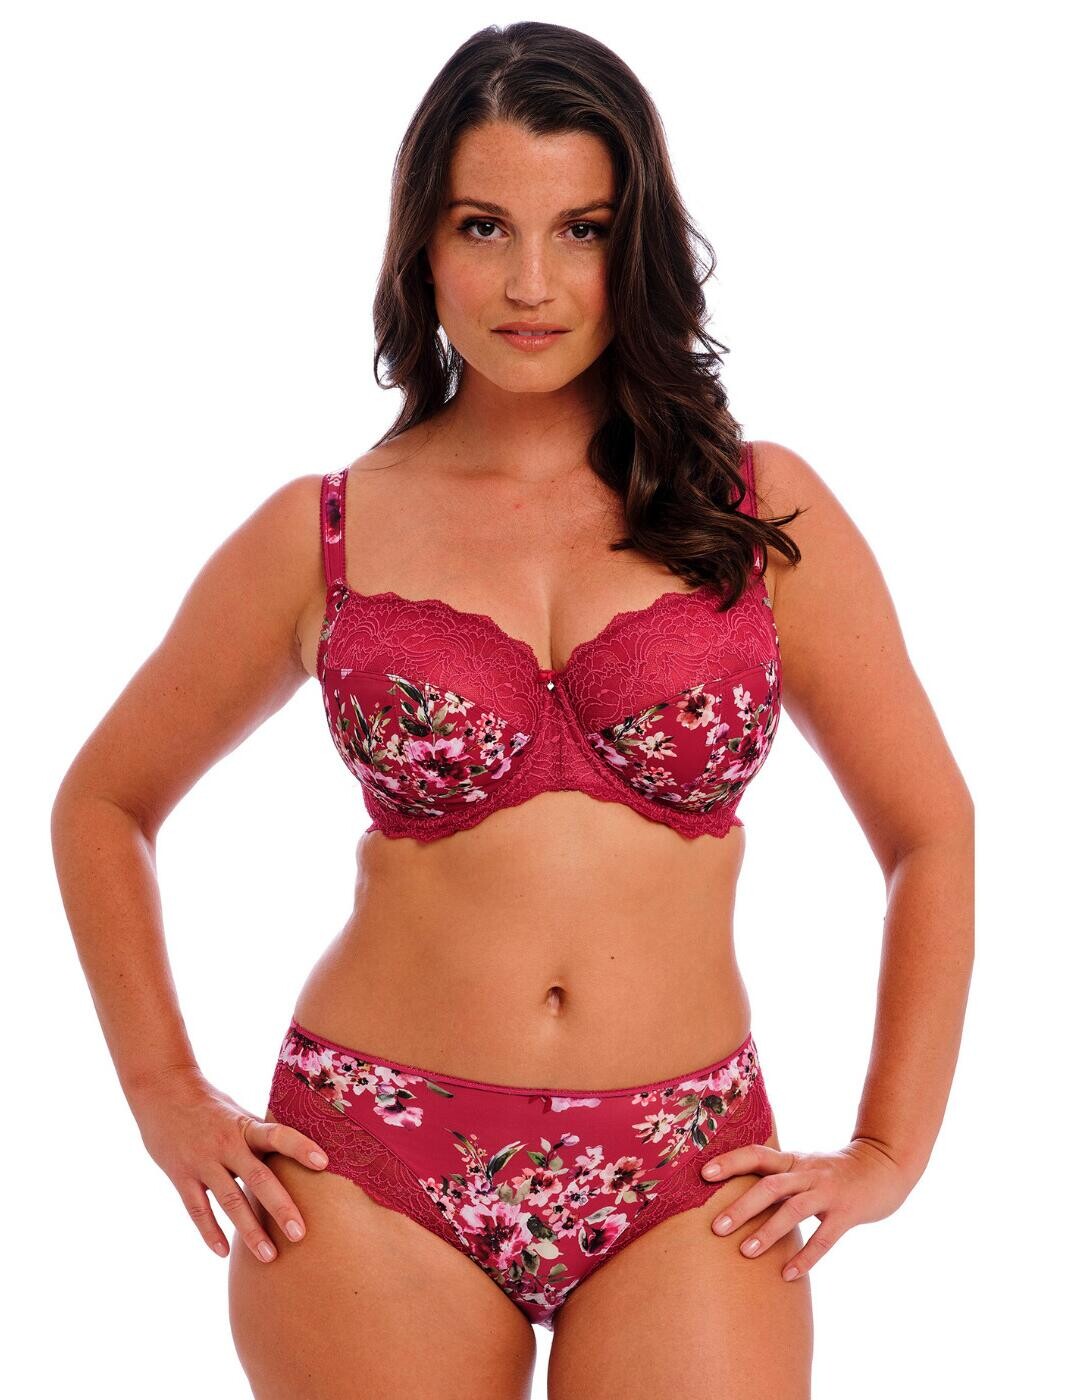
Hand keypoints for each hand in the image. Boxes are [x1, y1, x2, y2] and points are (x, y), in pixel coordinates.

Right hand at [128, 1065, 329, 1262]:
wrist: (161, 1090)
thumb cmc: (209, 1103)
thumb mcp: (238, 1112)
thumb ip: (260, 1136)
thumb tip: (294, 1153)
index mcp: (245, 1126)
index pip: (278, 1135)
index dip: (300, 1147)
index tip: (323, 1163)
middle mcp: (226, 1144)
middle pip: (258, 1178)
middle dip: (280, 1207)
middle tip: (300, 1234)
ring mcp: (202, 1162)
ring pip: (229, 1202)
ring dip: (249, 1231)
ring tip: (269, 1257)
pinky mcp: (180, 1176)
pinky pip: (197, 1210)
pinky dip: (210, 1232)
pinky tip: (223, 1252)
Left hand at [701, 1136, 911, 1280]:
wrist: (883, 1165)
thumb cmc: (833, 1171)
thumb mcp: (804, 1165)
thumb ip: (776, 1176)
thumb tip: (733, 1193)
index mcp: (793, 1160)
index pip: (756, 1155)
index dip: (730, 1162)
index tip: (703, 1174)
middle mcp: (807, 1173)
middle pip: (770, 1186)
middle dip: (742, 1206)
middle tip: (716, 1227)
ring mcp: (828, 1192)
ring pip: (794, 1210)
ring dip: (768, 1232)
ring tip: (745, 1252)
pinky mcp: (848, 1213)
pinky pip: (824, 1238)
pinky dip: (806, 1257)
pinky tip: (787, 1275)